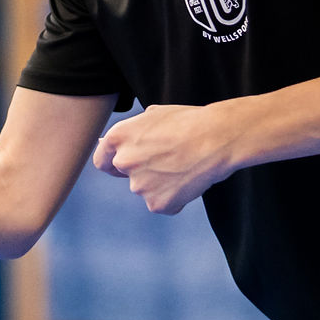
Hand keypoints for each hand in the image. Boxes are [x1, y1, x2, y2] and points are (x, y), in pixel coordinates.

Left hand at [90, 102, 238, 215]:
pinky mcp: (157, 203)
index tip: (125, 165)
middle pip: (127, 176)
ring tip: (184, 166)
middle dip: (143, 171)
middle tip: (169, 160)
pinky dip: (175, 198)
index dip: (115, 163)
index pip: (103, 161)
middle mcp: (124, 162)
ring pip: (147, 189)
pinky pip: (163, 204)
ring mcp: (140, 186)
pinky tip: (189, 181)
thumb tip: (108, 142)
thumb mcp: (153, 115)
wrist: (217, 138)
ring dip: (161, 184)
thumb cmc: (189, 121)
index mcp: (118, 138)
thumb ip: (131, 133)